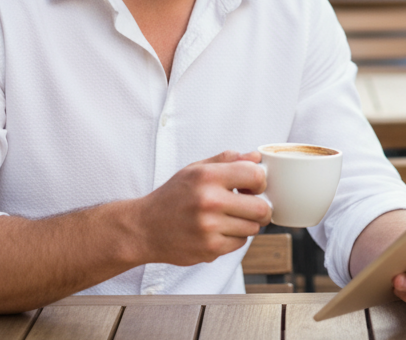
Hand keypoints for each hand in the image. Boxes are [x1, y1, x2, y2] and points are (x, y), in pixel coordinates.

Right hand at [134, 150, 270, 266]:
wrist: (144, 228)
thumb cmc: (173, 196)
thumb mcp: (195, 169)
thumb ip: (227, 160)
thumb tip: (255, 157)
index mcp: (207, 177)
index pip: (255, 176)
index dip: (260, 181)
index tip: (253, 186)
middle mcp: (209, 201)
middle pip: (261, 208)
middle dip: (261, 207)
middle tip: (252, 206)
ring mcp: (209, 228)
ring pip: (253, 228)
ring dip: (247, 224)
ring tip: (230, 218)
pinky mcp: (209, 249)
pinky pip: (239, 244)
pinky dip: (234, 238)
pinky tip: (219, 231)